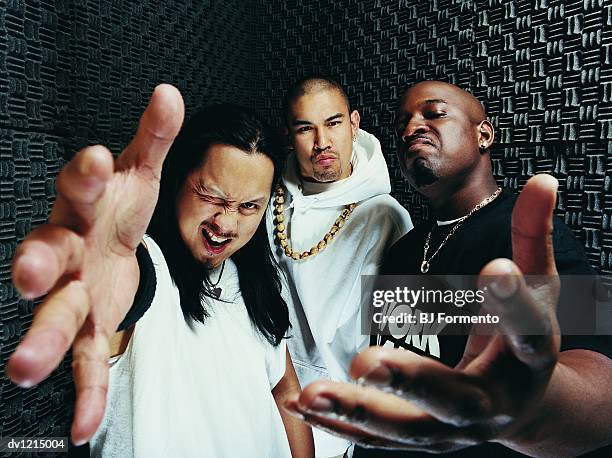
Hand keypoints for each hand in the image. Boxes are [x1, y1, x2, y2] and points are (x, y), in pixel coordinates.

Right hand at [8, 85, 183, 444]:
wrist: (108, 244)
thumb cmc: (118, 206)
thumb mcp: (139, 171)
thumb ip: (153, 137)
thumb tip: (170, 93)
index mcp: (84, 207)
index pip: (77, 188)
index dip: (82, 174)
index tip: (91, 159)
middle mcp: (69, 250)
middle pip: (47, 254)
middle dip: (37, 263)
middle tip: (27, 274)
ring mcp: (75, 293)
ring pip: (55, 314)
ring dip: (42, 338)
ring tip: (26, 369)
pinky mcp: (91, 326)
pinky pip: (86, 361)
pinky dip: (85, 391)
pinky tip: (83, 425)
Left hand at [285, 174, 561, 452]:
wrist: (522, 405)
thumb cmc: (523, 341)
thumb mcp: (540, 288)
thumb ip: (533, 236)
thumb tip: (543, 180)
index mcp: (529, 361)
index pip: (529, 332)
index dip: (514, 302)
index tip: (495, 269)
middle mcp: (491, 405)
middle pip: (454, 399)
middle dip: (411, 381)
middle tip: (366, 363)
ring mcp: (453, 429)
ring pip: (406, 428)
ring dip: (357, 411)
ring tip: (313, 392)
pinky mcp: (422, 437)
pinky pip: (379, 438)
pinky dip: (339, 424)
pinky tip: (301, 403)